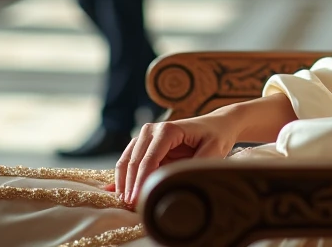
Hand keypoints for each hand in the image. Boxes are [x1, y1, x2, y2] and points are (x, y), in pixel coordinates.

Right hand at [115, 112, 241, 206]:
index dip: (142, 181)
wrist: (217, 125)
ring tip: (125, 202)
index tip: (138, 200)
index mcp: (168, 130)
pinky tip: (114, 191)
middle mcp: (152, 129)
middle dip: (131, 185)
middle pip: (135, 161)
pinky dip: (122, 176)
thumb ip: (197, 164)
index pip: (149, 159)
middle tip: (130, 207)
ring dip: (124, 182)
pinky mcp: (144, 143)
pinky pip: (128, 160)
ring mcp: (146, 135)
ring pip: (127, 161)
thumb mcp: (214, 150)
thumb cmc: (217, 136)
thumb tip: (177, 181)